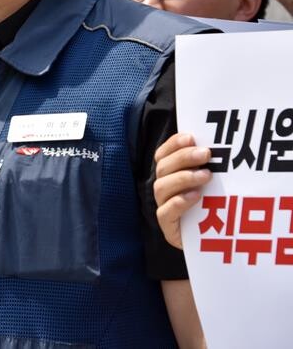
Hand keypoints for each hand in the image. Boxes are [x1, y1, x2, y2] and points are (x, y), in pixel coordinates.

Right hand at [153, 133, 211, 249]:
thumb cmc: (216, 209)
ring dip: (183, 178)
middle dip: (183, 158)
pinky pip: (165, 212)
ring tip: (206, 175)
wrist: (216, 244)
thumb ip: (209, 168)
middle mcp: (164, 190)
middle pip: (162, 168)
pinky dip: (179, 202)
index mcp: (170, 175)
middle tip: (206, 154)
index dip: (173, 144)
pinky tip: (196, 196)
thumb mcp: (214, 186)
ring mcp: (164, 208)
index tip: (191, 137)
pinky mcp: (169, 227)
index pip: (163, 155)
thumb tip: (220, 146)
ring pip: (161, 187)